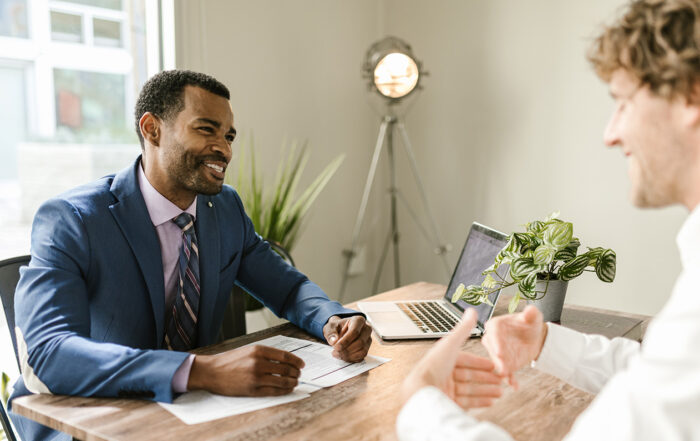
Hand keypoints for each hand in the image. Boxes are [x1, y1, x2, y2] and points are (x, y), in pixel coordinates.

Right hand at [187, 344, 304, 395]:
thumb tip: (286, 360)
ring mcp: (256, 377)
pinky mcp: (253, 390)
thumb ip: (266, 354)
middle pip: (286, 369)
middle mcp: (258, 363)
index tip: (302, 364)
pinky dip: (284, 390)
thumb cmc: (230, 361)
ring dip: (292, 382)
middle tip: (299, 374)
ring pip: (282, 381)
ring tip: (295, 382)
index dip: (297, 361)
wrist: (212, 372)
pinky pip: (274, 391)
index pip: (285, 356)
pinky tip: (287, 389)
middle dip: (296, 372)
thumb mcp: (248, 350)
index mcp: (258, 350)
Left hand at [323, 315, 371, 361]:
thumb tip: (333, 341)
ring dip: (349, 356)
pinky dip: (351, 359)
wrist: (339, 331)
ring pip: (362, 351)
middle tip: (335, 352)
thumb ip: (330, 333)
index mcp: (358, 320)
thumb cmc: (336, 327)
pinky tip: (343, 356)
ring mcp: (368, 340)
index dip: (345, 341)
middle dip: (346, 350)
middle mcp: (366, 329)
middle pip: (360, 342)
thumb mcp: (330, 327)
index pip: (355, 331)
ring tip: (337, 354)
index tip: (336, 347)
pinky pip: (361, 357)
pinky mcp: (367, 348)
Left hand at [401, 309, 504, 408]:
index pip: (465, 360)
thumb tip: (472, 310)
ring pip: (470, 390)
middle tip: (502, 380)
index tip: (495, 365)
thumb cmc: (434, 366)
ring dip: (487, 390)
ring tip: (501, 392)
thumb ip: (463, 329)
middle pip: (469, 376)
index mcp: (443, 359)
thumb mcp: (451, 344)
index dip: (481, 363)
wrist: (422, 392)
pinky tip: (491, 401)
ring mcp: (446, 390)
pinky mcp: (447, 403)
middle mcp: (444, 374)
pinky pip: (467, 402)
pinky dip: (480, 402)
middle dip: (487, 378)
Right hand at [482, 305, 547, 383]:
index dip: (496, 342)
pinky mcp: (504, 364)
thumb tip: (530, 310)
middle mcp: (492, 339)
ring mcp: (497, 353)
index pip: (493, 332)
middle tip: (502, 367)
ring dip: (502, 370)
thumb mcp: (533, 317)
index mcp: (496, 325)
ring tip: (507, 377)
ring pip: (497, 362)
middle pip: (492, 349)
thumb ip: (531, 314)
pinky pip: (506, 371)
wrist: (533, 338)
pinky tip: (514, 385)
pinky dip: (510, 379)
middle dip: (497, 359)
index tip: (499, 351)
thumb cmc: (530, 324)